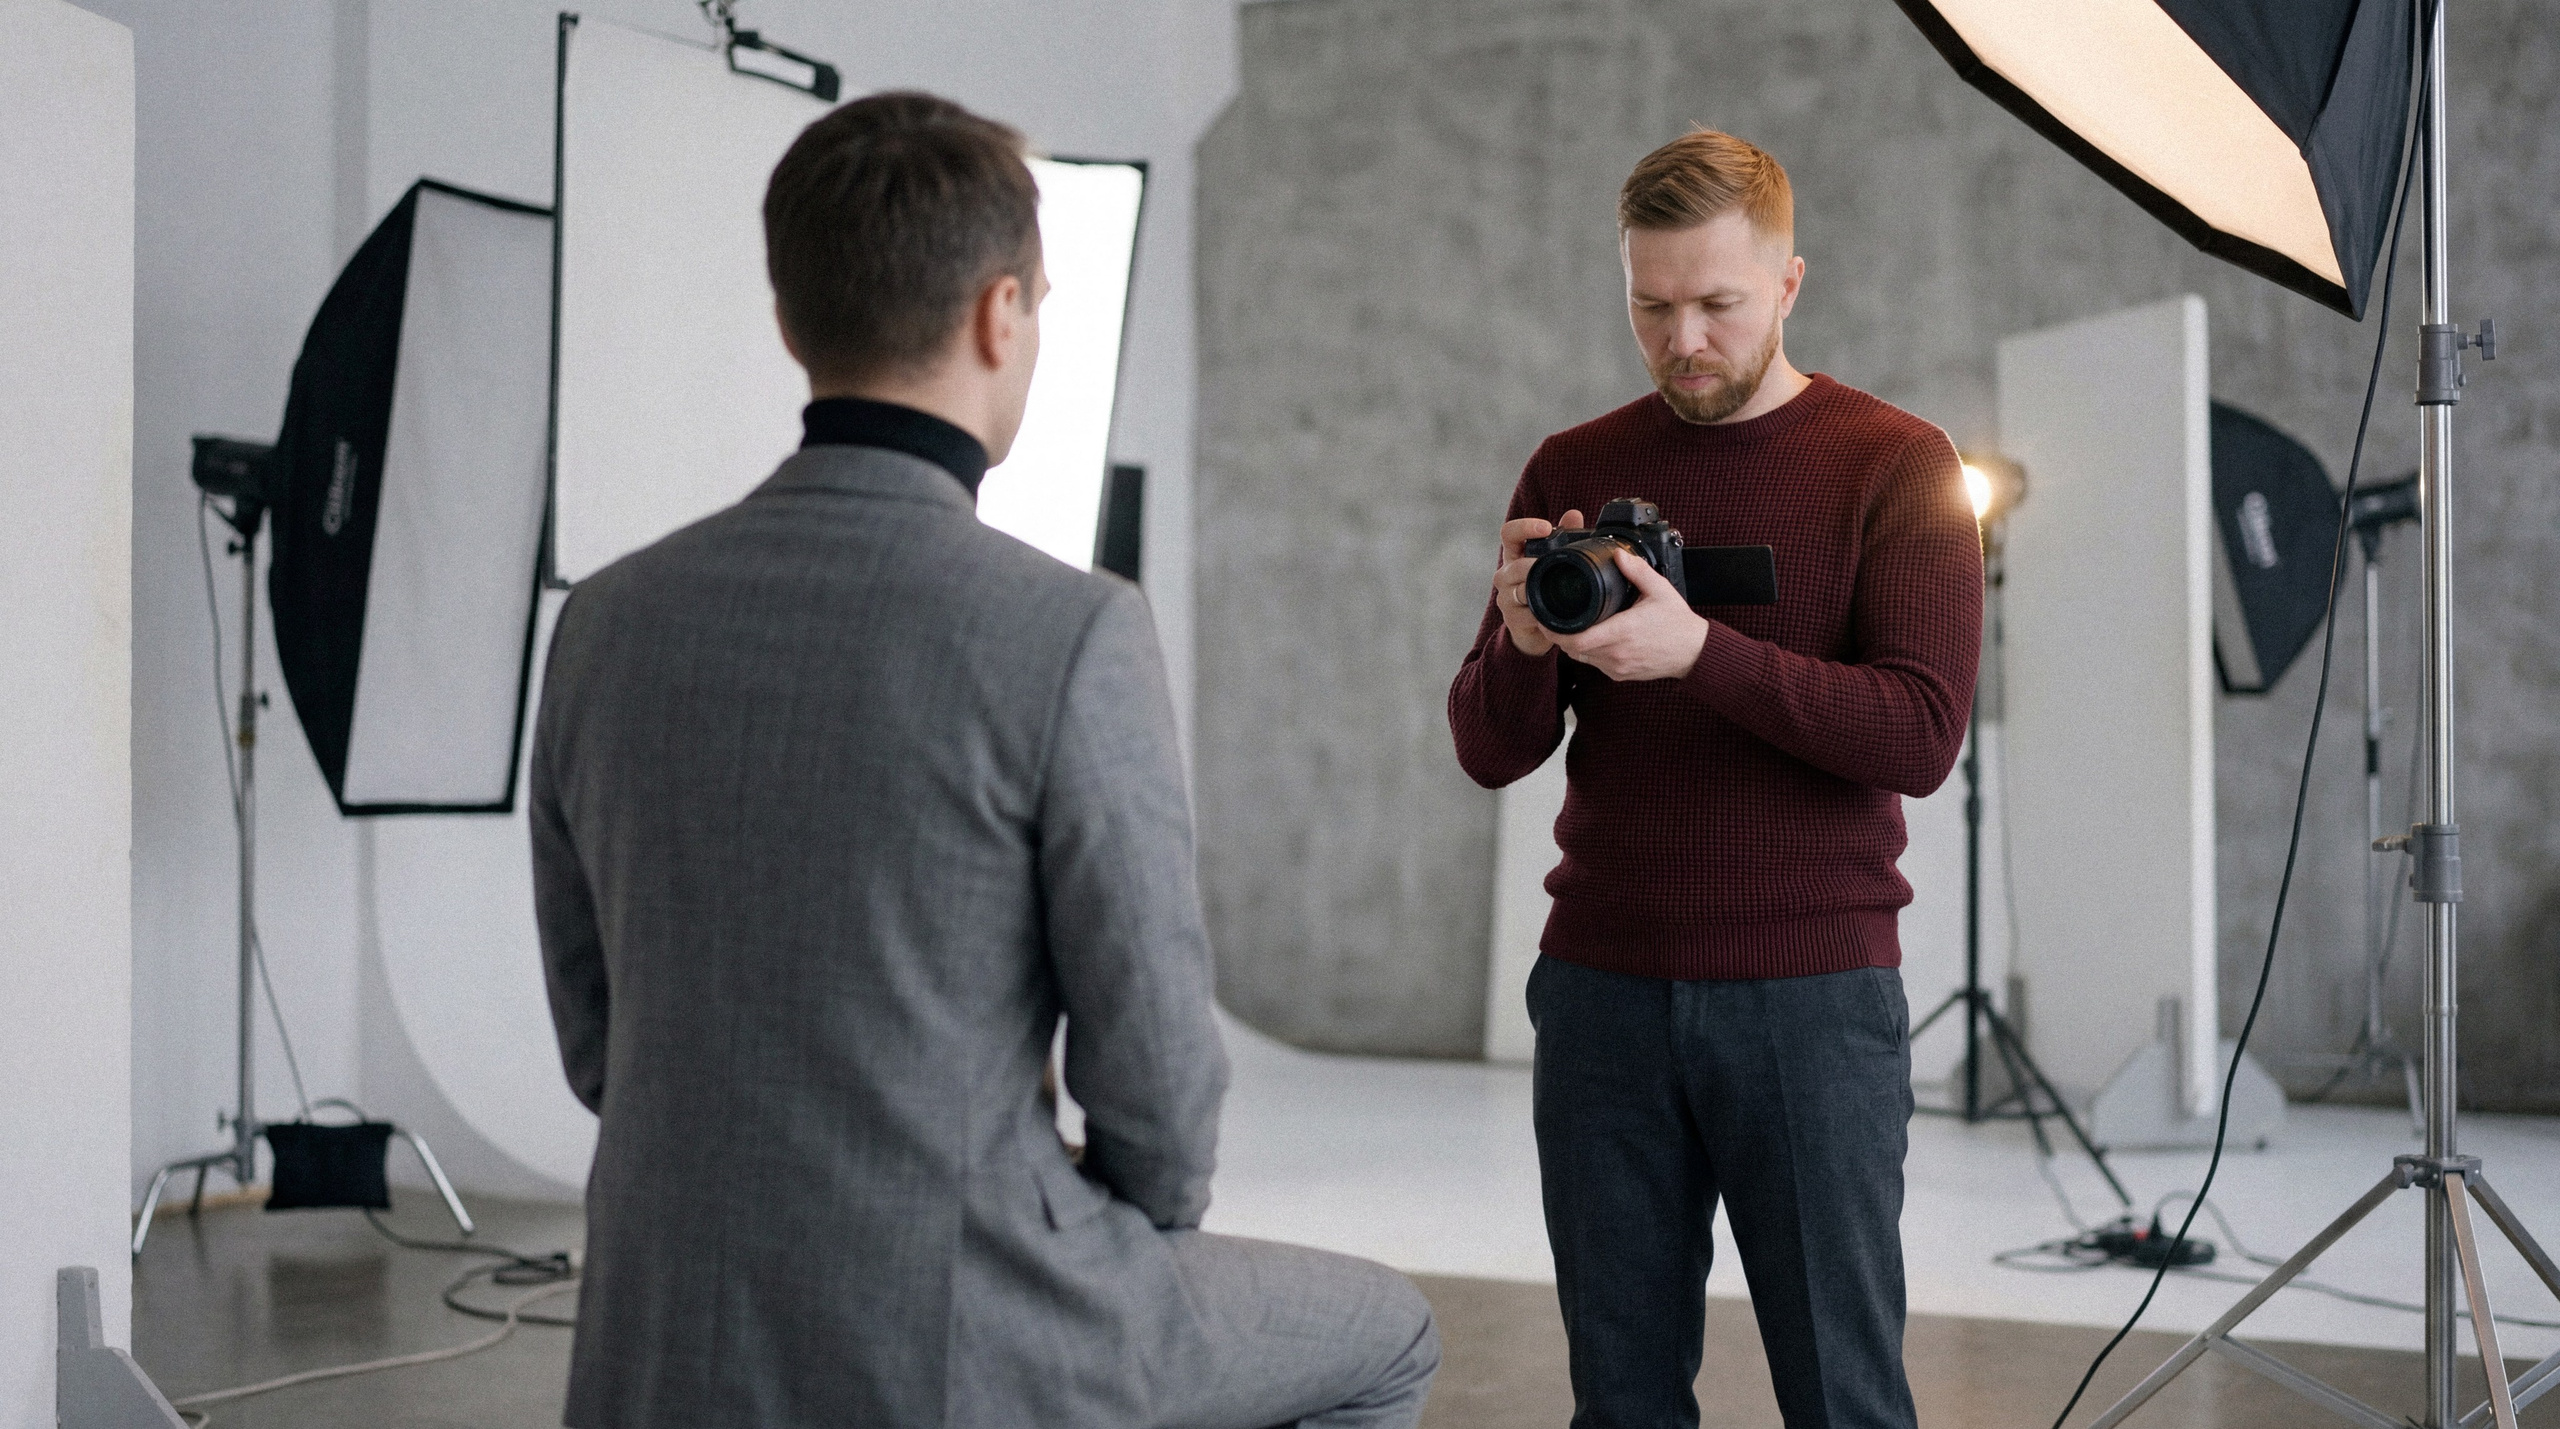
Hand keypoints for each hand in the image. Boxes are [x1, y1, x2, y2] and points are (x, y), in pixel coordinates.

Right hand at [1493, 510, 1582, 656]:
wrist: (1535, 627)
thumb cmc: (1543, 587)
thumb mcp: (1553, 560)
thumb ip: (1564, 537)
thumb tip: (1574, 514)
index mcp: (1515, 554)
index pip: (1509, 533)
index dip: (1524, 527)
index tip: (1545, 527)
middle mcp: (1505, 574)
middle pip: (1514, 566)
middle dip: (1533, 566)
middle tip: (1551, 565)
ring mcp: (1506, 597)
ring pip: (1518, 591)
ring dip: (1535, 590)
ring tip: (1551, 590)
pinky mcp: (1512, 619)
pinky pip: (1526, 615)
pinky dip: (1540, 614)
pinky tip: (1551, 612)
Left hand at [1549, 549, 1709, 681]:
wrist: (1694, 652)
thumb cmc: (1678, 623)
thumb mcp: (1660, 590)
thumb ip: (1637, 571)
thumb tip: (1617, 554)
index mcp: (1622, 632)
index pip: (1577, 640)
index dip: (1556, 632)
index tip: (1546, 619)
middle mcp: (1617, 653)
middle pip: (1573, 650)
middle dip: (1559, 636)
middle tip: (1552, 620)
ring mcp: (1618, 667)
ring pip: (1581, 658)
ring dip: (1572, 645)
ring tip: (1569, 626)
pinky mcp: (1620, 675)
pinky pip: (1595, 664)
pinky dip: (1588, 653)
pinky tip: (1590, 638)